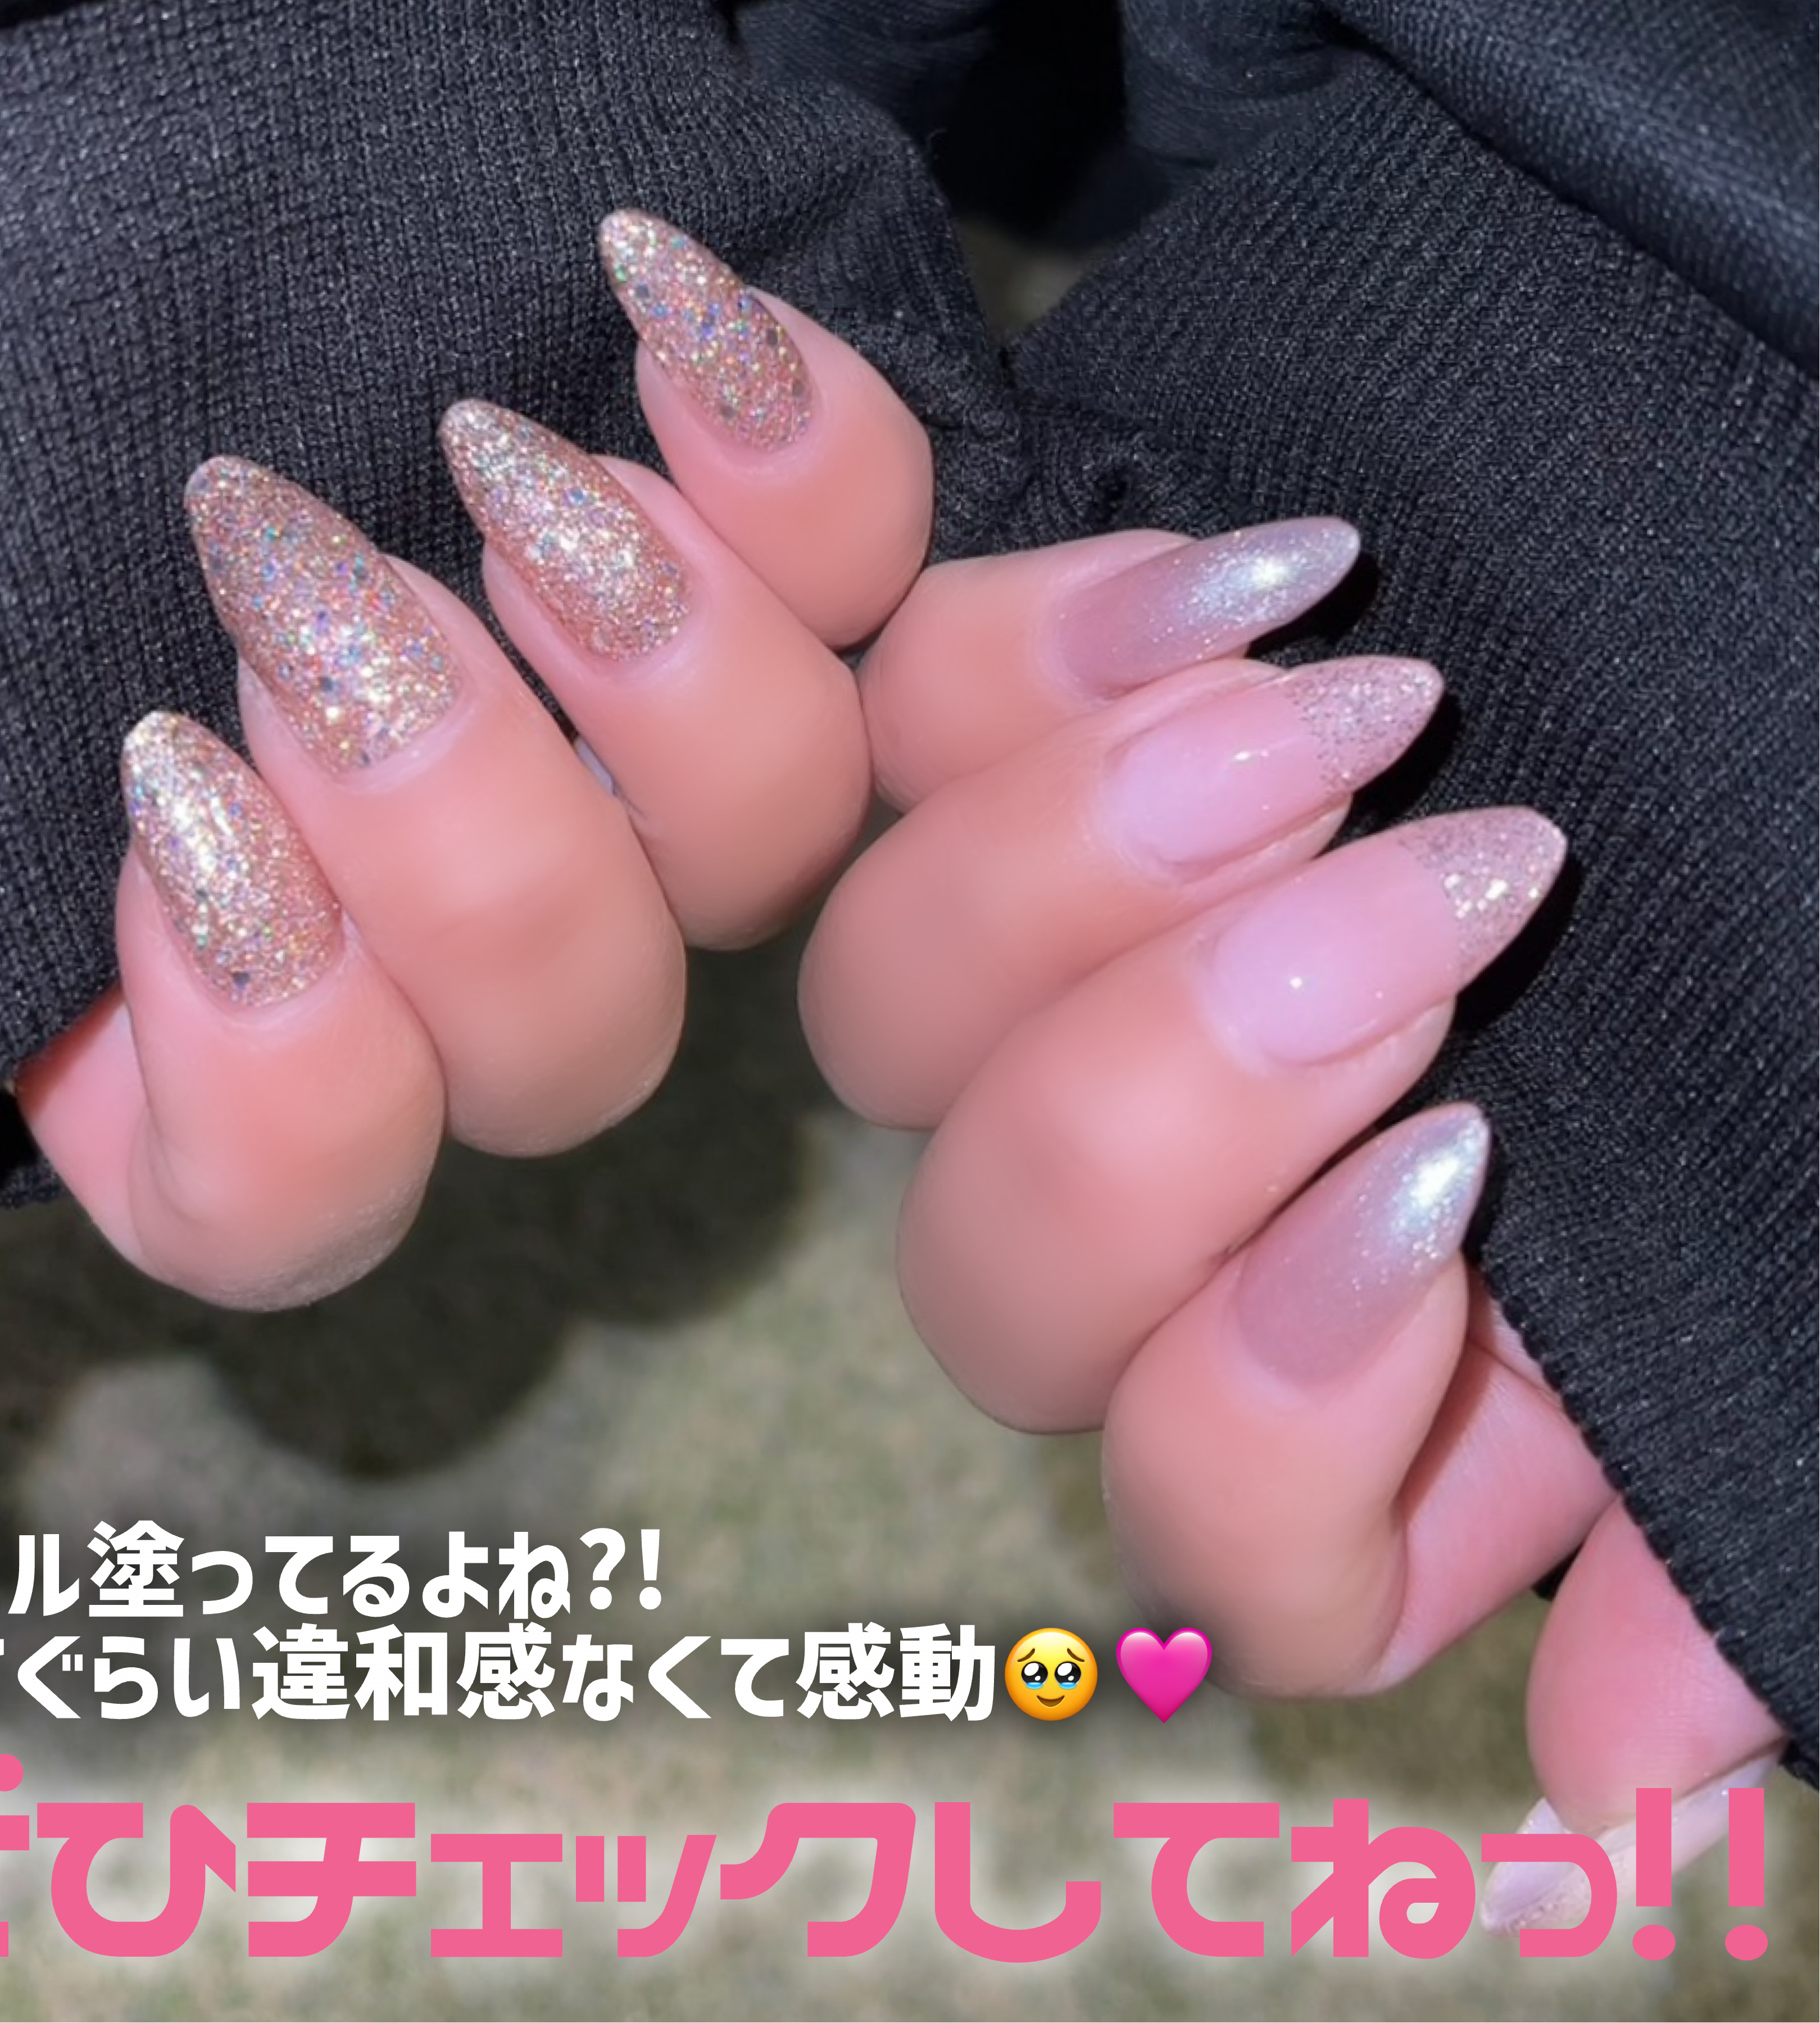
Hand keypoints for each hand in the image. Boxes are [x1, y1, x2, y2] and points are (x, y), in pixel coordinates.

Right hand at [0, 214, 930, 1392]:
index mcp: (234, 1039)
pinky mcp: (737, 575)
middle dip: (450, 828)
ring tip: (483, 461)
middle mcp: (457, 946)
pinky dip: (794, 455)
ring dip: (645, 661)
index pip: (308, 1197)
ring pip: (767, 839)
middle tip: (301, 595)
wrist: (25, 269)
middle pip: (575, 1044)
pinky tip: (650, 311)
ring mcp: (621, 772)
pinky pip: (861, 572)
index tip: (171, 822)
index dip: (274, 1068)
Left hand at [800, 523, 1786, 1919]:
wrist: (1813, 650)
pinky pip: (904, 729)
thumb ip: (1732, 1524)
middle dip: (1183, 1097)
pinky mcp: (1028, 738)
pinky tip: (1247, 580)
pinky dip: (1036, 661)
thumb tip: (1609, 1784)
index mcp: (1379, 1380)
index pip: (1212, 1528)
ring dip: (1098, 872)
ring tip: (1354, 708)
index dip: (1282, 1411)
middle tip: (1438, 902)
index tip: (1456, 1186)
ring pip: (889, 1015)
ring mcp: (1072, 976)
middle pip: (997, 1277)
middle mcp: (1183, 1214)